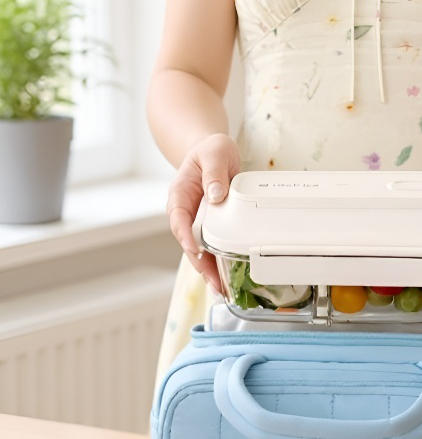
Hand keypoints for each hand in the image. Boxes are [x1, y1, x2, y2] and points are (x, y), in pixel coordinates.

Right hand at [166, 133, 240, 292]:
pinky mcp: (209, 227)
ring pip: (198, 250)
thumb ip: (214, 172)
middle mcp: (185, 212)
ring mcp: (196, 221)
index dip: (185, 236)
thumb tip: (215, 195)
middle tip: (214, 282)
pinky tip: (226, 279)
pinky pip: (210, 247)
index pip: (178, 217)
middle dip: (200, 264)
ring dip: (208, 270)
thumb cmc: (211, 150)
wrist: (213, 152)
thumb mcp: (215, 152)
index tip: (195, 250)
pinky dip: (217, 263)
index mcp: (180, 193)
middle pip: (188, 242)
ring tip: (221, 288)